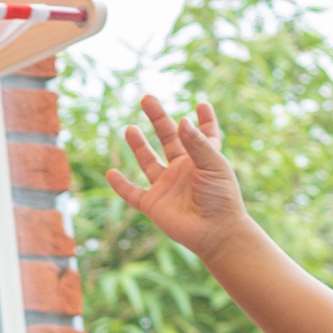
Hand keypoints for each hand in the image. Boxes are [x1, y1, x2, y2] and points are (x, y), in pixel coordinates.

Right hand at [105, 94, 252, 259]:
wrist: (216, 233)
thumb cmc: (222, 199)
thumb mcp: (213, 165)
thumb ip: (197, 143)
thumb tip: (181, 121)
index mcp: (203, 159)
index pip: (204, 135)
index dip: (204, 120)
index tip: (202, 105)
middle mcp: (183, 170)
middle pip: (168, 139)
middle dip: (158, 119)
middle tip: (147, 99)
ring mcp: (167, 187)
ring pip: (148, 162)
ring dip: (139, 146)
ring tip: (131, 128)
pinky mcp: (154, 204)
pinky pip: (132, 194)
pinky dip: (120, 185)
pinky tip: (111, 173)